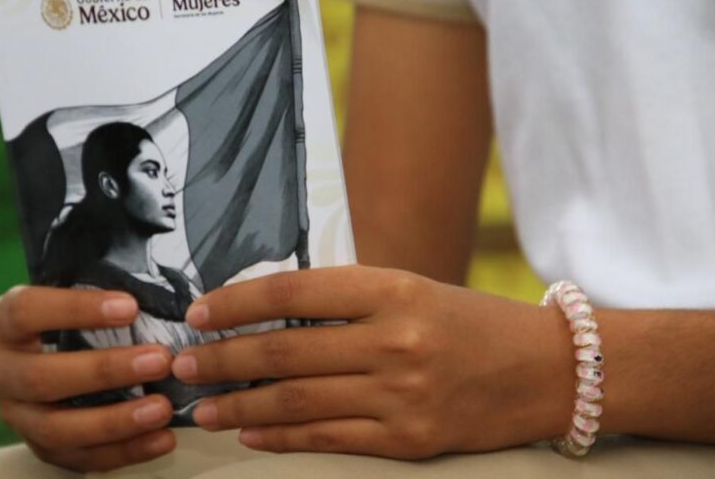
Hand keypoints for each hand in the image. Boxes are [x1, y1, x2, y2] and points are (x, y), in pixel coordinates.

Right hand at [0, 285, 176, 471]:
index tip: (129, 307)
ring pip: (56, 428)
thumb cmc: (69, 317)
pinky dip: (123, 452)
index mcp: (0, 322)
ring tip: (162, 408)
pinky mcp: (37, 447)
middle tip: (159, 360)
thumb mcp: (69, 291)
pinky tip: (159, 439)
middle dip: (105, 372)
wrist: (40, 351)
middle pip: (42, 378)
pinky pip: (78, 458)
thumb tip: (159, 283)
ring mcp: (13, 414)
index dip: (76, 310)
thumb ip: (97, 287)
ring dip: (115, 421)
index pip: (27, 311)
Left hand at [171, 266, 573, 457]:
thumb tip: (264, 311)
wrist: (546, 369)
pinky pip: (330, 439)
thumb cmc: (468, 321)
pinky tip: (250, 434)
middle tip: (181, 364)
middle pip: (286, 349)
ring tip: (201, 406)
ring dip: (241, 404)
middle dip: (223, 358)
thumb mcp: (408, 289)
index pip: (294, 289)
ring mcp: (402, 394)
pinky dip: (282, 438)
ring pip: (299, 400)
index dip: (238, 301)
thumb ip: (344, 299)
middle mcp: (394, 340)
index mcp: (391, 289)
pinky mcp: (410, 439)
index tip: (200, 311)